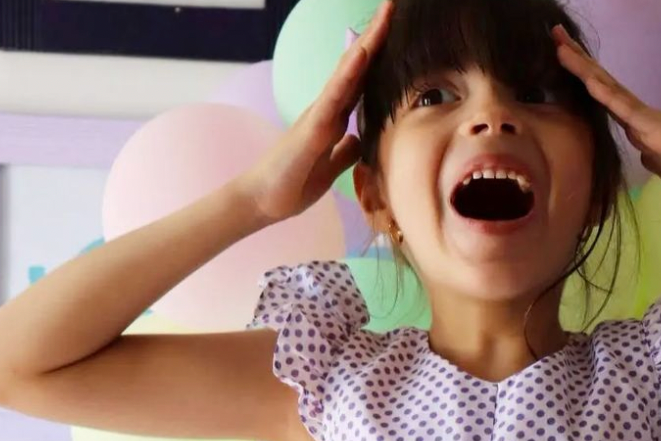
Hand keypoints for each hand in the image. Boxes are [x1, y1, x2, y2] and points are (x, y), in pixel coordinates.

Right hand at [237, 0, 393, 223]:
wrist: (263, 201)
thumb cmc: (292, 184)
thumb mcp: (330, 168)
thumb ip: (345, 151)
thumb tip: (361, 139)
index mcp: (334, 119)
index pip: (362, 83)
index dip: (380, 58)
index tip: (397, 31)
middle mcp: (327, 110)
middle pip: (356, 68)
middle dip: (376, 36)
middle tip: (394, 5)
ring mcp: (319, 116)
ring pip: (347, 73)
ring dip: (367, 44)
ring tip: (384, 15)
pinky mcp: (312, 129)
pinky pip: (334, 97)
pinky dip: (349, 73)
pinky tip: (362, 54)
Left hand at [551, 24, 660, 208]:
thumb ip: (653, 157)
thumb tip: (643, 151)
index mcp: (643, 128)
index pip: (607, 100)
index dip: (586, 80)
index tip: (564, 61)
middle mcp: (643, 117)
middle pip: (604, 86)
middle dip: (578, 62)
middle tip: (555, 35)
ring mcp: (649, 121)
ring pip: (609, 90)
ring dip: (584, 69)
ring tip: (560, 45)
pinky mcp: (658, 130)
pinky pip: (627, 109)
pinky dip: (606, 95)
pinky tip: (588, 80)